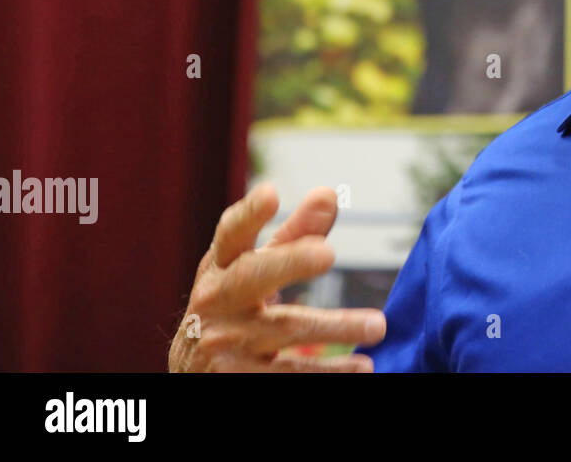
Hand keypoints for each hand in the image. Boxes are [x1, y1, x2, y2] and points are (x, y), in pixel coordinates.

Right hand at [168, 182, 386, 370]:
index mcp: (221, 265)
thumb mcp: (254, 268)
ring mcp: (225, 342)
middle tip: (329, 252)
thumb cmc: (233, 304)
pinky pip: (289, 372)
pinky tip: (363, 367)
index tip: (271, 192)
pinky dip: (328, 371)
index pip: (231, 233)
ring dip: (335, 326)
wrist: (192, 372)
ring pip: (285, 328)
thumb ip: (294, 234)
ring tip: (378, 325)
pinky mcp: (235, 378)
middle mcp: (217, 299)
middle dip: (290, 261)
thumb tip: (329, 193)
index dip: (249, 214)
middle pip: (253, 276)